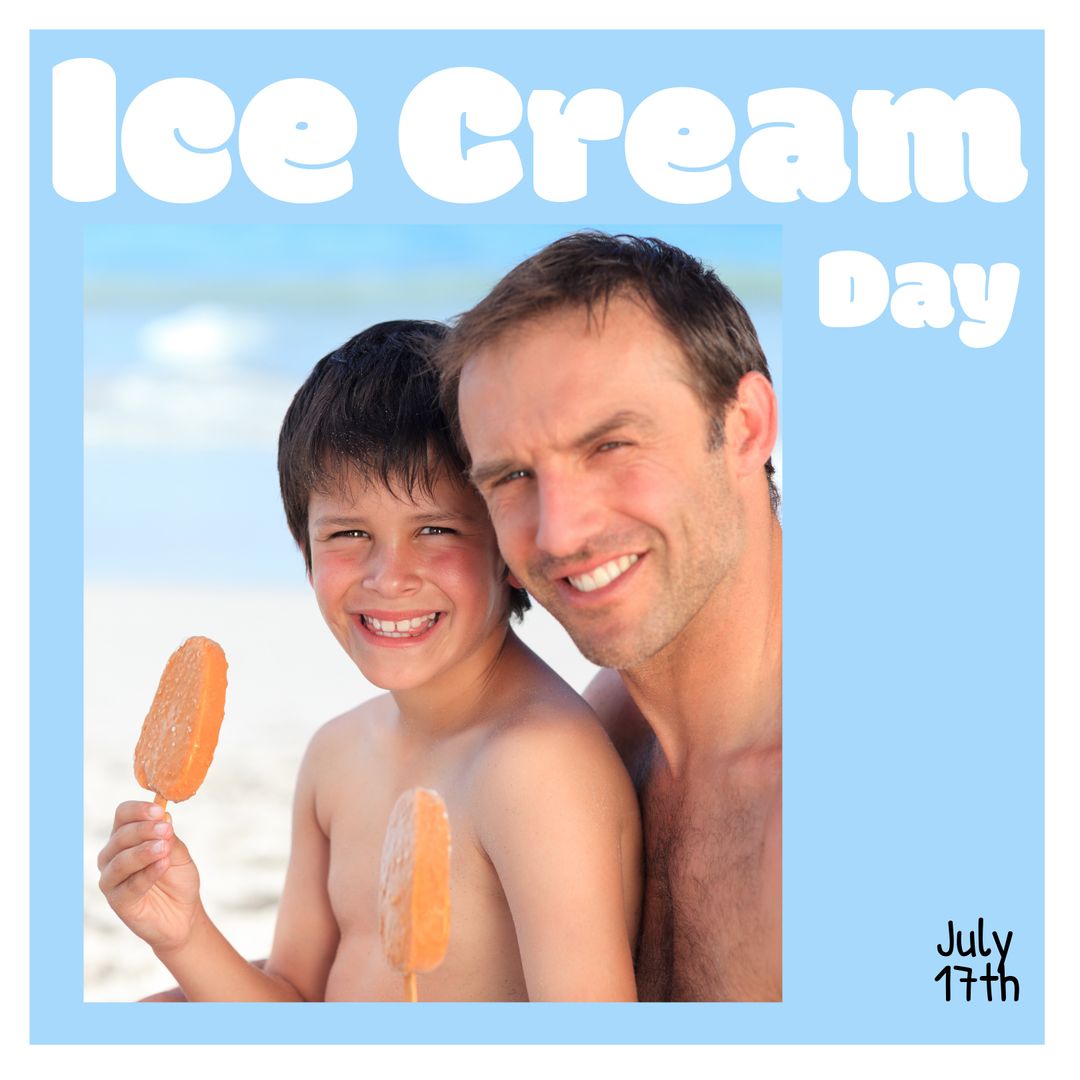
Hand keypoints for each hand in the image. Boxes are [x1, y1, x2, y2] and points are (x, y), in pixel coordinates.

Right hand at [97, 801, 202, 952]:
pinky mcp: (117, 901)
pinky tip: (163, 864)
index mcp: (125, 837)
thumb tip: (163, 817)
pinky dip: (147, 873)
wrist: (183, 913)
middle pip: (120, 835)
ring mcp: (111, 879)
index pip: (122, 815)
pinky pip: (129, 885)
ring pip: (120, 861)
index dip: (138, 810)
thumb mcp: (179, 853)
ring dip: (143, 851)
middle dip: (145, 830)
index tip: (158, 810)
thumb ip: (169, 837)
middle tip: (166, 829)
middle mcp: (112, 856)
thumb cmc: (177, 878)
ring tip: (164, 847)